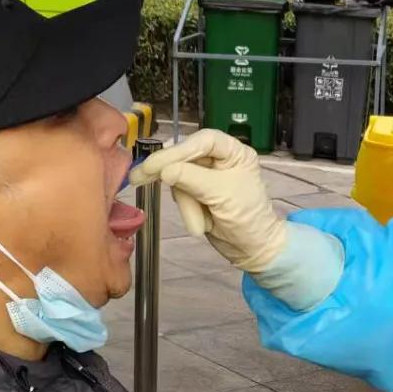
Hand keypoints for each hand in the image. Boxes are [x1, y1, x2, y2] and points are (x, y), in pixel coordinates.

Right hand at [130, 130, 287, 273]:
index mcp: (234, 152)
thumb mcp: (221, 194)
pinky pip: (181, 195)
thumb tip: (164, 170)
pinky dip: (188, 212)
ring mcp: (206, 177)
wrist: (253, 249)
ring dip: (187, 205)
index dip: (179, 150)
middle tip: (139, 178)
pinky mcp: (196, 194)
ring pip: (179, 179)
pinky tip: (200, 225)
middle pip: (185, 158)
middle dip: (172, 176)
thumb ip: (191, 179)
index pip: (203, 141)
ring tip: (201, 225)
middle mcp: (219, 160)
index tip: (156, 164)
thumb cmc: (248, 218)